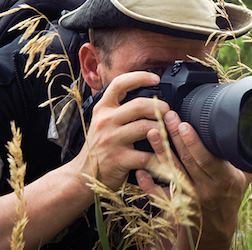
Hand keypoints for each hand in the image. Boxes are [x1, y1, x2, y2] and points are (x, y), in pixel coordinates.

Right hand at [72, 71, 170, 190]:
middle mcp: (106, 121)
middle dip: (160, 107)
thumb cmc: (100, 145)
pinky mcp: (118, 160)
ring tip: (169, 131)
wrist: (83, 174)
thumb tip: (147, 94)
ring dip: (162, 129)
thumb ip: (119, 107)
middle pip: (139, 105)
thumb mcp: (103, 121)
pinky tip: (163, 154)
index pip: (119, 83)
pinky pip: (146, 155)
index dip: (140, 77)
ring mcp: (111, 140)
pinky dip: (158, 155)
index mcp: (103, 108)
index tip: (156, 78)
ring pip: (145, 128)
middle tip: (168, 112)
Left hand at [138, 110, 251, 249]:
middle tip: (166, 117)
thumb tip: (251, 133)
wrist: (217, 230)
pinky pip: (159, 195)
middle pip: (187, 160)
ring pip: (172, 172)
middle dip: (175, 137)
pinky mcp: (174, 206)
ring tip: (152, 133)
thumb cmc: (229, 198)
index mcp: (223, 180)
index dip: (194, 142)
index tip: (184, 124)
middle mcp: (204, 189)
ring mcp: (188, 198)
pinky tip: (139, 170)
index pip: (207, 159)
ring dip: (160, 152)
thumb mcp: (243, 179)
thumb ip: (244, 158)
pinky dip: (148, 184)